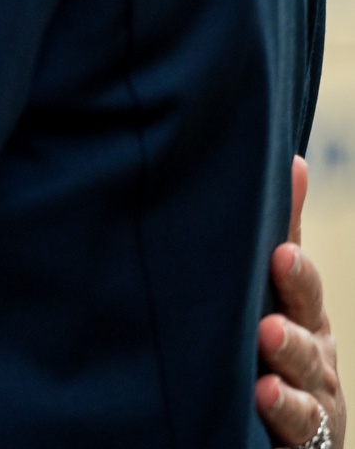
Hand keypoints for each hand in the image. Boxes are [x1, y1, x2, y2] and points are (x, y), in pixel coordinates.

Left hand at [261, 156, 341, 446]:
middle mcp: (314, 359)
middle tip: (272, 301)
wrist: (287, 433)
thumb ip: (284, 232)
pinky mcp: (303, 440)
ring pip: (306, 387)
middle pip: (307, 339)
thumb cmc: (278, 348)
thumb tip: (293, 161)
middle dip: (293, 318)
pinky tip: (266, 400)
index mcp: (304, 317)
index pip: (301, 287)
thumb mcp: (280, 292)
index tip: (280, 250)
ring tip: (266, 362)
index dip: (295, 271)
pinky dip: (284, 415)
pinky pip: (297, 430)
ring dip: (287, 370)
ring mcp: (313, 403)